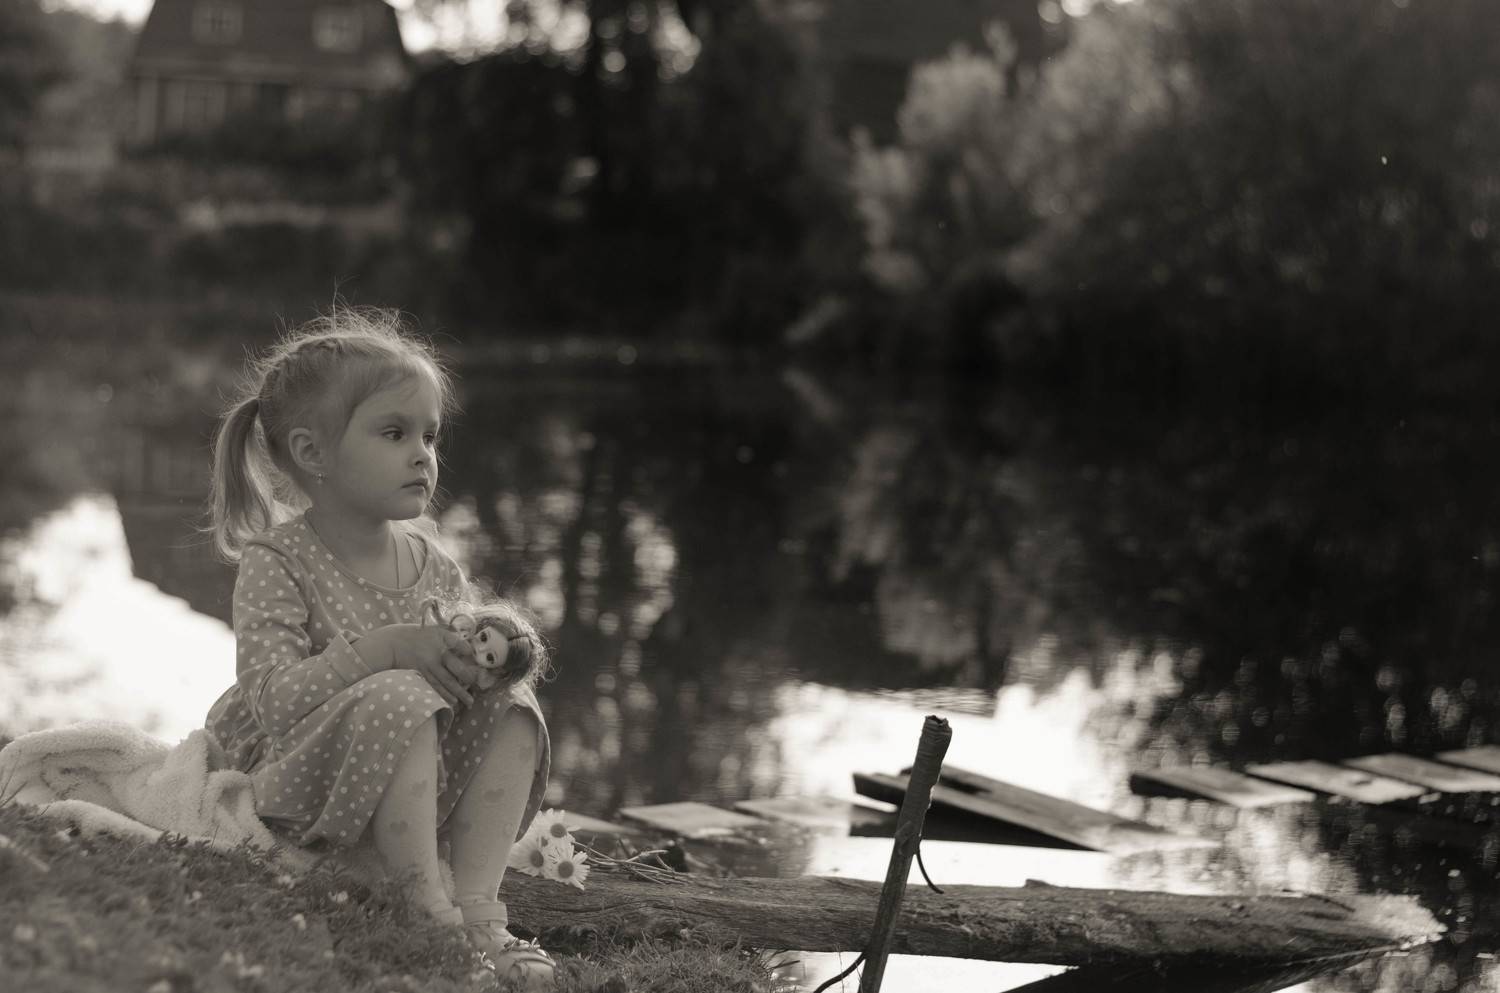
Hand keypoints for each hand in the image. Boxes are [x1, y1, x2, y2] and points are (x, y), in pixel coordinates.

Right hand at [360, 624, 479, 707]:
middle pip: (456, 667)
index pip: (459, 645)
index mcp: (441, 640)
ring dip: (458, 692)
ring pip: (446, 682)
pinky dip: (443, 695)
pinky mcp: (420, 675)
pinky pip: (434, 687)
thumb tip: (470, 650)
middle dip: (468, 677)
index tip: (475, 657)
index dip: (468, 651)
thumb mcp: (436, 631)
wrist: (394, 643)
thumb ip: (452, 638)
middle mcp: (436, 655)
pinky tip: (452, 702)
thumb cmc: (420, 636)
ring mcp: (428, 667)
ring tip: (468, 701)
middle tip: (476, 684)